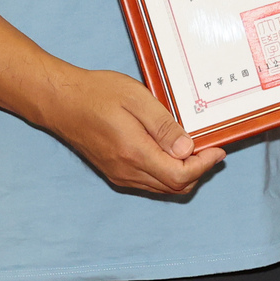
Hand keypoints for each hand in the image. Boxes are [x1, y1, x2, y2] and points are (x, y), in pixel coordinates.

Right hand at [39, 65, 225, 194]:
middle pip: (174, 186)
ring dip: (184, 173)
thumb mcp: (137, 99)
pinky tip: (172, 152)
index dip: (204, 165)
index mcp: (134, 153)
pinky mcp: (114, 172)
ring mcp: (119, 174)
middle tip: (212, 148)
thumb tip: (187, 149)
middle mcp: (127, 171)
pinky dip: (167, 173)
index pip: (180, 175)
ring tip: (197, 149)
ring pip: (162, 187)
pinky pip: (148, 182)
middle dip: (199, 171)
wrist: (61, 102)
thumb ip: (163, 126)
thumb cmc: (97, 94)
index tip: (218, 149)